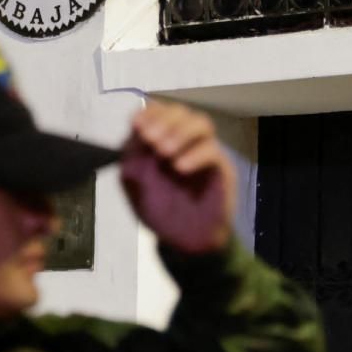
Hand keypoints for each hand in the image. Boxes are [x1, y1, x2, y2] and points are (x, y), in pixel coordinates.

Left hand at [120, 100, 234, 254]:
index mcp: (161, 140)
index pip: (159, 111)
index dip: (148, 113)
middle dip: (163, 121)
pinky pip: (212, 151)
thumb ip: (132, 160)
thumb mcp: (136, 185)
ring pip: (201, 123)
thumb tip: (132, 136)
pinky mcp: (220, 167)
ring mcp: (203, 151)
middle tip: (150, 140)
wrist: (184, 240)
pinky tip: (179, 168)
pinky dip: (195, 155)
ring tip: (163, 152)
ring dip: (180, 132)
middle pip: (181, 111)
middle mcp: (183, 141)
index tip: (135, 125)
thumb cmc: (159, 211)